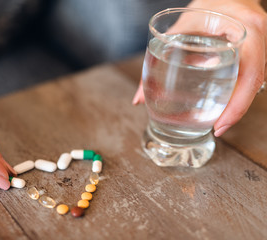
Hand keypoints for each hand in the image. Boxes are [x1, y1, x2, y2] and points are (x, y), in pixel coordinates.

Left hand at [133, 0, 266, 136]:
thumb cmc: (208, 4)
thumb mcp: (183, 25)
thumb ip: (159, 56)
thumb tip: (139, 98)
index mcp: (246, 28)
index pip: (250, 72)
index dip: (237, 104)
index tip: (220, 124)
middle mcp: (260, 37)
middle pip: (255, 82)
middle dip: (236, 110)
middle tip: (217, 128)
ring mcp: (262, 46)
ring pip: (255, 82)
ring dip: (237, 104)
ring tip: (218, 121)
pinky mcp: (258, 52)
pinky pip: (252, 76)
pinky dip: (238, 93)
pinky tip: (223, 104)